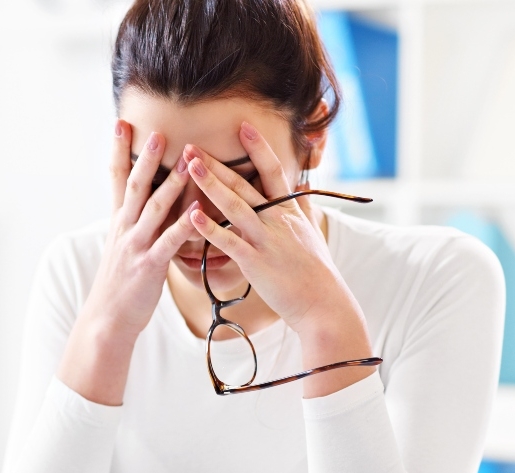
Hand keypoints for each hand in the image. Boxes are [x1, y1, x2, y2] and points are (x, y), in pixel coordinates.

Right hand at [86, 122, 194, 340]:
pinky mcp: (150, 265)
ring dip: (172, 183)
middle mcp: (125, 228)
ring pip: (155, 208)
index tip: (121, 124)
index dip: (118, 151)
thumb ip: (135, 222)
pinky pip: (170, 242)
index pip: (117, 179)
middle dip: (146, 157)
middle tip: (156, 131)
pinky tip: (197, 213)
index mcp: (119, 222)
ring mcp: (137, 246)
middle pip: (135, 186)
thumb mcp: (123, 246)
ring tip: (186, 161)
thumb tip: (149, 201)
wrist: (107, 318)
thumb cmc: (120, 284)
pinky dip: (184, 226)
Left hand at [184, 122, 373, 394]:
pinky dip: (210, 229)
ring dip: (212, 184)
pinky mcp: (255, 262)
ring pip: (235, 205)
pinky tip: (192, 216)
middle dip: (218, 163)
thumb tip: (302, 184)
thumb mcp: (313, 232)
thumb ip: (303, 206)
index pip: (273, 171)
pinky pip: (229, 242)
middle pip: (245, 184)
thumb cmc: (316, 271)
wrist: (323, 304)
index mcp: (289, 210)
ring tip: (191, 166)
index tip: (243, 126)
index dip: (258, 147)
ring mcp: (266, 239)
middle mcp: (277, 219)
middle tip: (193, 145)